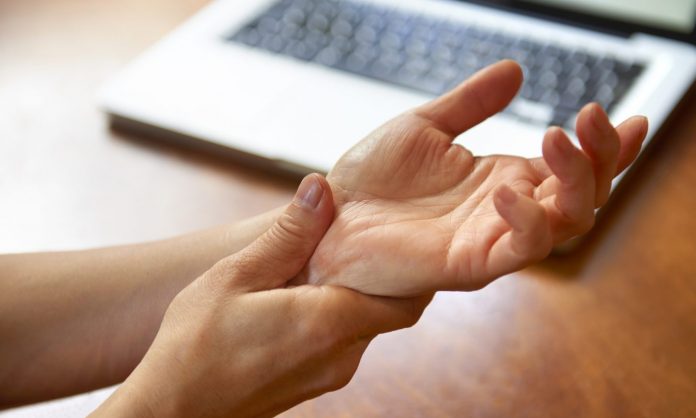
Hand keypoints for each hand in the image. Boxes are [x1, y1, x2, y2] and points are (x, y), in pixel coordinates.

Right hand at [92, 174, 428, 417]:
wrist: (172, 411)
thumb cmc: (194, 345)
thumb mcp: (236, 277)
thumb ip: (287, 236)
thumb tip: (321, 189)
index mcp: (330, 323)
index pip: (408, 299)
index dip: (413, 269)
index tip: (402, 238)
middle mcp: (342, 355)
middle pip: (389, 311)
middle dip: (382, 276)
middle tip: (362, 240)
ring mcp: (329, 375)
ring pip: (365, 326)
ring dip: (356, 295)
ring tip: (328, 262)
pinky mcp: (313, 384)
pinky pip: (342, 343)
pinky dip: (338, 316)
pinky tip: (306, 296)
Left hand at [298, 60, 647, 296]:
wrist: (331, 217)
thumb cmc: (372, 180)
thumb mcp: (424, 127)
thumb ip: (470, 104)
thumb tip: (514, 71)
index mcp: (503, 180)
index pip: (573, 168)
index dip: (607, 148)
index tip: (632, 118)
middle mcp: (506, 212)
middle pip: (583, 195)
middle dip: (600, 157)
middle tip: (588, 116)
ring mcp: (491, 239)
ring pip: (566, 223)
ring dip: (576, 181)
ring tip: (557, 137)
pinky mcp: (469, 264)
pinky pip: (519, 249)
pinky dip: (528, 221)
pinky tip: (508, 190)